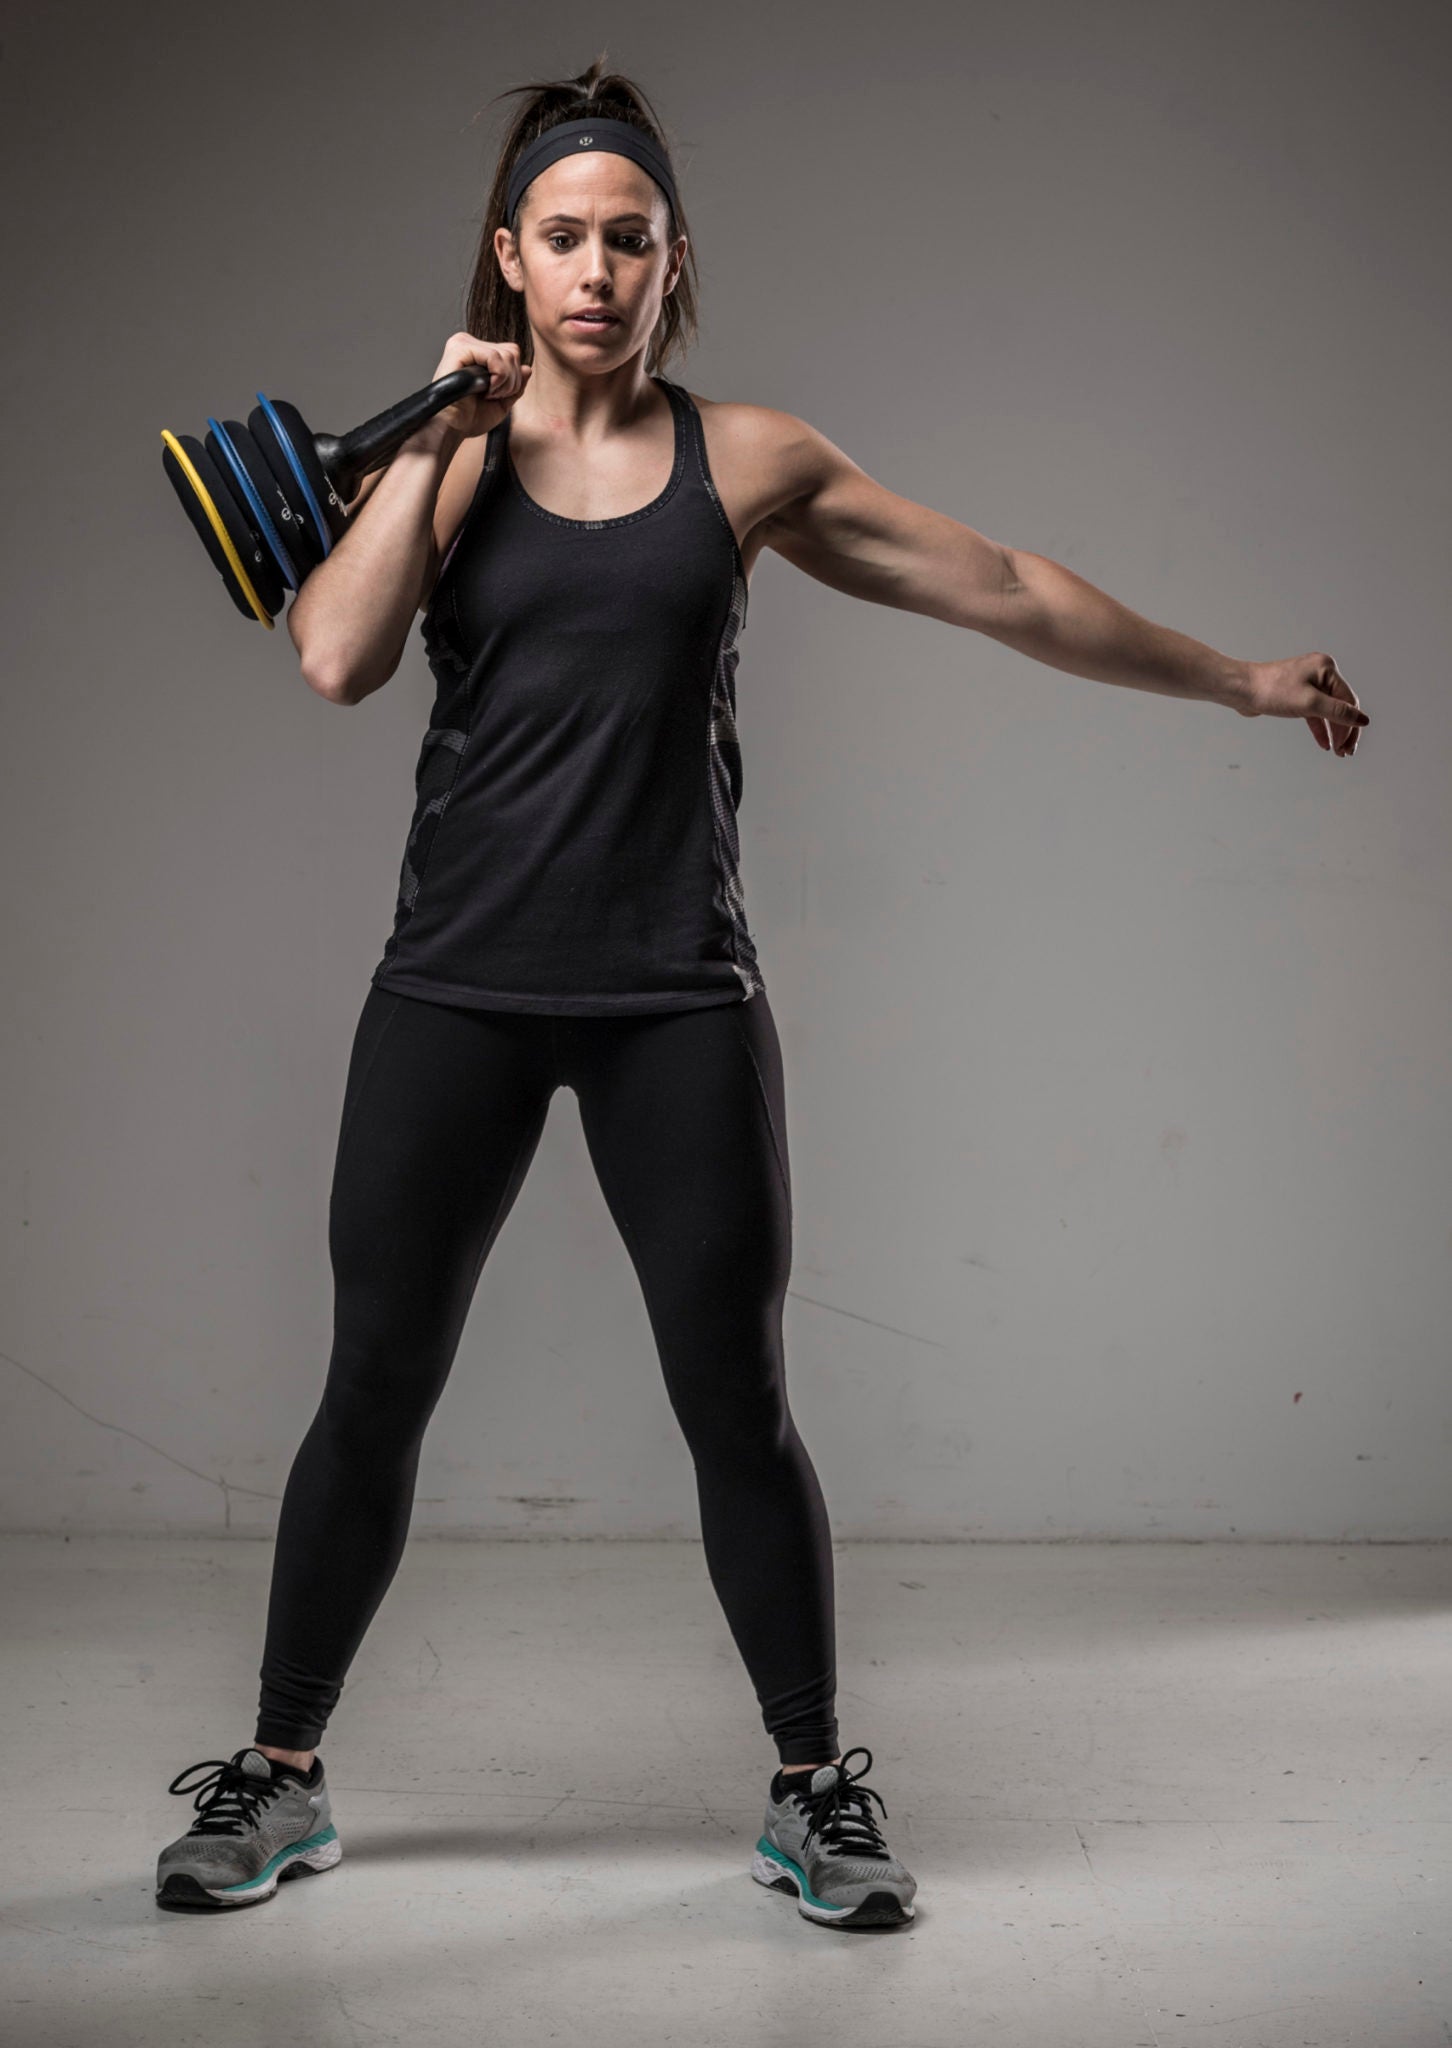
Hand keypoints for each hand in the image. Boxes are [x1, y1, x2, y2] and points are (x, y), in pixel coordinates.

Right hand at [413, 334, 532, 446]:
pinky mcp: (459, 348)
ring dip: (505, 382)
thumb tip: (527, 368)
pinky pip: (495, 357)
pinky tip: (486, 390)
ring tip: (488, 395)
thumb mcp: (501, 403)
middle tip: (493, 396)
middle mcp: (469, 344)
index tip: (498, 396)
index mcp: (477, 353)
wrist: (451, 429)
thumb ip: (516, 385)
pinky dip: (498, 378)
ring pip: (507, 354)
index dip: (514, 378)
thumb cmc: (469, 418)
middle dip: (512, 381)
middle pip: (513, 351)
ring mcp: (463, 344)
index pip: (511, 352)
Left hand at [1233, 653, 1368, 757]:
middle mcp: (1319, 673)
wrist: (1241, 689)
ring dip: (1333, 731)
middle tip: (1345, 752)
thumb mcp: (1309, 703)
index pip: (1348, 700)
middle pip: (1340, 706)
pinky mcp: (1296, 695)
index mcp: (1326, 668)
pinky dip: (1319, 728)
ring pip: (1328, 711)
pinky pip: (1314, 713)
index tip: (1350, 746)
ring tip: (1338, 751)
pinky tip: (1324, 744)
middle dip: (1344, 730)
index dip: (1352, 725)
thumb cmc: (1271, 691)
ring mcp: (1308, 684)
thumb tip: (1362, 719)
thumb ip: (1337, 712)